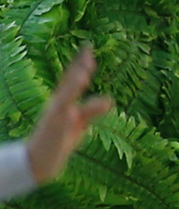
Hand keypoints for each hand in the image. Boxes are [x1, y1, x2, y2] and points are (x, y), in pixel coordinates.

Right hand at [24, 47, 110, 184]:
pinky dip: (69, 104)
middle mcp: (58, 105)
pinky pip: (62, 114)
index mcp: (63, 102)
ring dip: (74, 81)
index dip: (80, 64)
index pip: (72, 78)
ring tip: (85, 67)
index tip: (89, 48)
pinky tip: (76, 94)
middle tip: (88, 47)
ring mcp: (55, 115)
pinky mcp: (55, 126)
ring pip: (65, 95)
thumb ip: (92, 110)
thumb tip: (109, 100)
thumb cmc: (59, 141)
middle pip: (68, 81)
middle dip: (78, 66)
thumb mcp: (80, 123)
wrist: (39, 161)